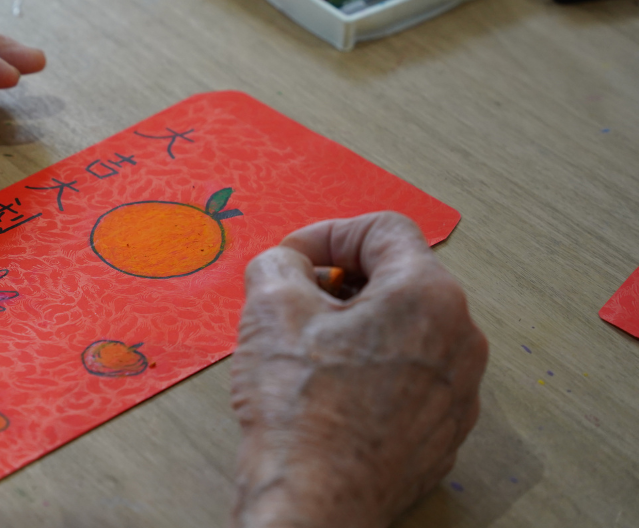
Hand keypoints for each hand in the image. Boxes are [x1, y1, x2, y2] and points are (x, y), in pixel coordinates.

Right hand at [231, 212, 487, 527]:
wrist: (316, 502)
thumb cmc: (302, 414)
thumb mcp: (270, 308)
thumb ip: (278, 262)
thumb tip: (285, 263)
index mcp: (428, 296)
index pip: (384, 230)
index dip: (327, 233)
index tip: (294, 256)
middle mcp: (460, 340)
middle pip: (400, 279)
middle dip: (343, 280)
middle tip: (296, 299)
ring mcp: (458, 391)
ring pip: (408, 331)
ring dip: (358, 325)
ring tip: (309, 348)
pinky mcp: (443, 432)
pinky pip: (411, 378)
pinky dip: (373, 369)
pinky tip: (329, 391)